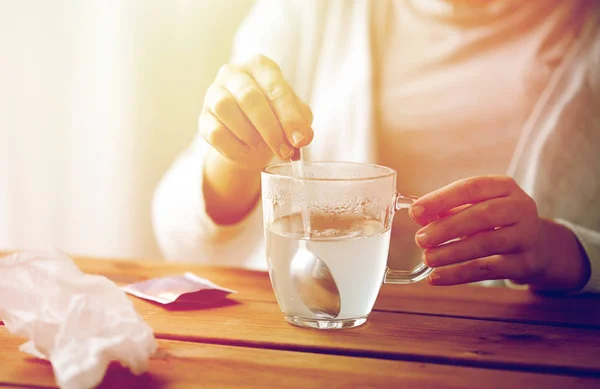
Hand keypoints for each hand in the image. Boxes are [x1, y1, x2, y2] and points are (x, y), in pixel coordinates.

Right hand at [199, 54, 312, 170]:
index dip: (289, 117)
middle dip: (270, 129)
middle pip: (249, 97)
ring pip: (225, 109)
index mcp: (260, 66)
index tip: (298, 140)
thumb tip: (302, 137)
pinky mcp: (203, 117)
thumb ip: (301, 122)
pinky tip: (246, 152)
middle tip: (283, 150)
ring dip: (249, 135)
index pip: (275, 89)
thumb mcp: (293, 115)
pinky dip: (233, 147)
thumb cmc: (274, 117)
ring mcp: (214, 93)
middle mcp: (234, 73)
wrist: (249, 137)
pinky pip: (215, 131)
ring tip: (263, 148)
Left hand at [408, 175, 589, 290]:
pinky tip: (436, 277)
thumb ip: (446, 210)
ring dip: (452, 252)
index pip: (470, 188)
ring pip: (486, 243)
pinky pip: (488, 270)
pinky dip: (458, 274)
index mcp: (504, 187)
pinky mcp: (525, 263)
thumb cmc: (496, 222)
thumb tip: (418, 215)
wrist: (539, 246)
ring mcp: (527, 236)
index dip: (441, 199)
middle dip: (446, 228)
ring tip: (428, 259)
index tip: (415, 211)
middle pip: (482, 215)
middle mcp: (520, 207)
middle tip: (420, 239)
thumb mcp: (474, 208)